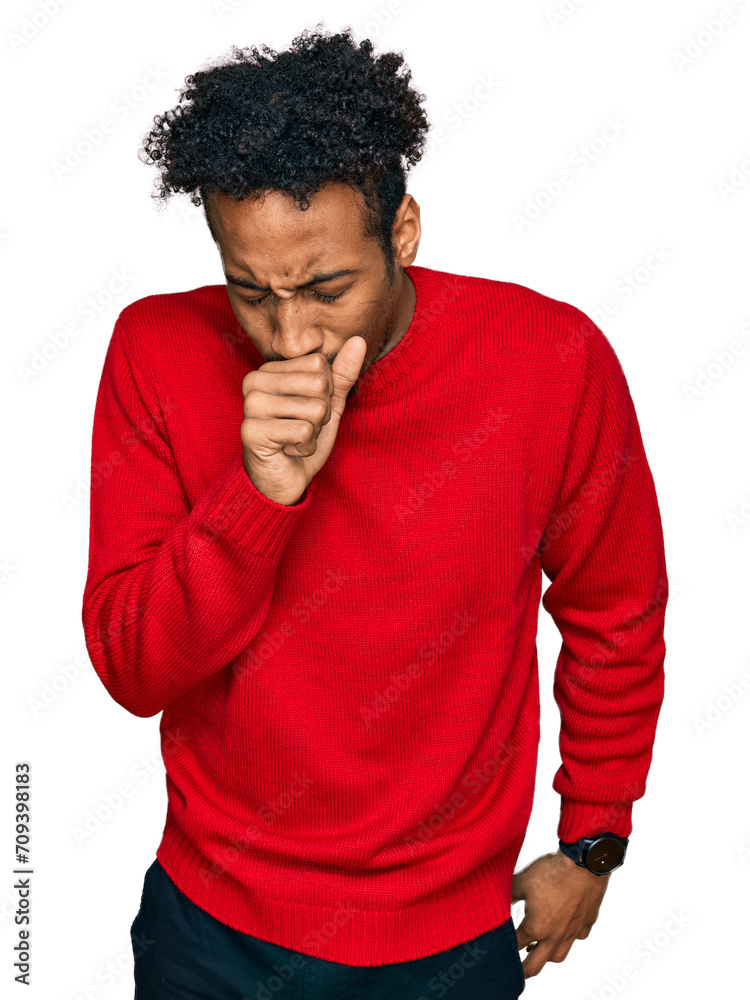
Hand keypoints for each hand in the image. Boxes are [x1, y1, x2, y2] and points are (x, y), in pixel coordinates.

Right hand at [240, 336, 367, 504]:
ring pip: (314, 408)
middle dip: (321, 415)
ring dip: (313, 433)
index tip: (305, 412)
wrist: (283, 482)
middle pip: (318, 384)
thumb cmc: (301, 441)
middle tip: (300, 429)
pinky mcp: (251, 430)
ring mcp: (250, 405)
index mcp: (270, 370)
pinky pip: (303, 430)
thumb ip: (341, 375)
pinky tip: (288, 451)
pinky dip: (305, 447)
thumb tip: (358, 341)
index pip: (319, 365)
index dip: (325, 394)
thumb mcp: (328, 405)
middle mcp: (254, 381)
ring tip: (294, 440)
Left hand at [510, 849, 609, 978]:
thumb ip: (508, 895)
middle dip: (524, 969)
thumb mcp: (522, 881)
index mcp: (536, 927)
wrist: (584, 863)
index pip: (515, 944)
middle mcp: (554, 936)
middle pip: (536, 964)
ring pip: (558, 955)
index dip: (505, 945)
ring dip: (546, 955)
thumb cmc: (552, 871)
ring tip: (538, 950)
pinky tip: (564, 930)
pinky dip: (568, 938)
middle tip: (516, 971)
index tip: (498, 946)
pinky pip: (577, 938)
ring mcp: (572, 932)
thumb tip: (495, 901)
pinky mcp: (586, 923)